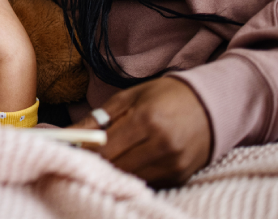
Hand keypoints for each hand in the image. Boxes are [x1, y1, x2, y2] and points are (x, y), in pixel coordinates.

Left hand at [69, 77, 211, 187]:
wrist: (210, 105)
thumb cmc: (164, 96)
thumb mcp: (128, 97)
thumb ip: (97, 118)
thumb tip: (66, 134)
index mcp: (146, 120)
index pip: (104, 148)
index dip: (84, 151)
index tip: (72, 148)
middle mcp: (161, 145)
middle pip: (115, 166)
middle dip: (96, 162)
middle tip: (86, 154)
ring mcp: (172, 164)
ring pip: (128, 177)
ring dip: (113, 170)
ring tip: (108, 156)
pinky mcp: (179, 176)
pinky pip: (146, 182)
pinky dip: (132, 174)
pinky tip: (129, 161)